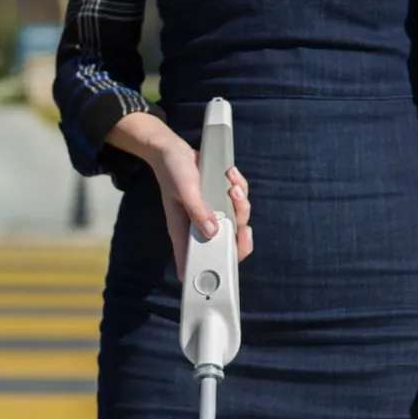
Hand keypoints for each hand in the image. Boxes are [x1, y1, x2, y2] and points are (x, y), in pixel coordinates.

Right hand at [149, 136, 253, 280]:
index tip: (227, 263)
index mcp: (184, 231)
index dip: (212, 268)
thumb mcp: (185, 189)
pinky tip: (231, 175)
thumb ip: (197, 211)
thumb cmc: (172, 171)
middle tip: (244, 227)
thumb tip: (213, 231)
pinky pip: (238, 202)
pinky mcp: (219, 201)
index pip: (196, 261)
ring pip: (237, 221)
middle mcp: (199, 226)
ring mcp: (210, 214)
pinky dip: (240, 188)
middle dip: (240, 235)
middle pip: (226, 245)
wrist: (173, 150)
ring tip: (233, 187)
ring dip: (241, 204)